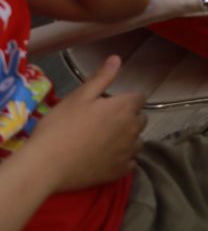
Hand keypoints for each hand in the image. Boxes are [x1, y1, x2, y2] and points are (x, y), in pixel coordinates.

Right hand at [29, 55, 145, 191]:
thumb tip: (117, 58)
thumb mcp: (78, 97)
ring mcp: (127, 153)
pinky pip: (131, 163)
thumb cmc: (59, 126)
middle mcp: (132, 129)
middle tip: (104, 122)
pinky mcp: (119, 172)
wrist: (44, 165)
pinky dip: (123, 159)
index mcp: (124, 108)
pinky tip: (107, 158)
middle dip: (128, 117)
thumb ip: (101, 78)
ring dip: (128, 139)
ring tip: (106, 141)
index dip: (125, 99)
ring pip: (138, 141)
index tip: (108, 105)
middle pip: (140, 119)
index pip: (139, 98)